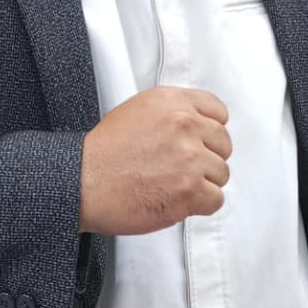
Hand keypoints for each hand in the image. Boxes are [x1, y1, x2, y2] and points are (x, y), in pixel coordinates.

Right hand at [79, 87, 230, 234]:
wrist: (84, 181)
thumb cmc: (104, 152)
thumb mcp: (138, 110)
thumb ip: (173, 114)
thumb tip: (198, 125)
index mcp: (174, 102)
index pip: (218, 112)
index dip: (210, 131)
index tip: (202, 142)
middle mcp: (186, 125)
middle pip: (223, 144)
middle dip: (208, 158)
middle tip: (184, 169)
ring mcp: (190, 158)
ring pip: (221, 174)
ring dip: (203, 183)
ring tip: (174, 186)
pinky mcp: (190, 189)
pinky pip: (215, 200)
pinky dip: (200, 205)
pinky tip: (178, 201)